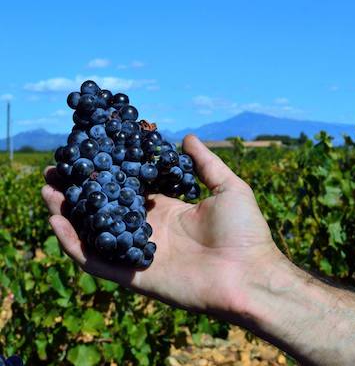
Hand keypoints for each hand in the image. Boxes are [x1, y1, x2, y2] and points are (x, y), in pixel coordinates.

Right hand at [41, 135, 282, 317]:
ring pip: (95, 232)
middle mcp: (150, 229)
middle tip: (56, 171)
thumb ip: (205, 163)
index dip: (110, 174)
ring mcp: (140, 253)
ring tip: (47, 190)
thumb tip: (186, 137)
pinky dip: (74, 244)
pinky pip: (97, 261)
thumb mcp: (228, 187)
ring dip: (69, 213)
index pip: (130, 190)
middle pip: (107, 209)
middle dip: (81, 191)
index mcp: (169, 210)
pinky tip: (56, 221)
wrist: (249, 274)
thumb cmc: (245, 231)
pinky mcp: (134, 275)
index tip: (90, 155)